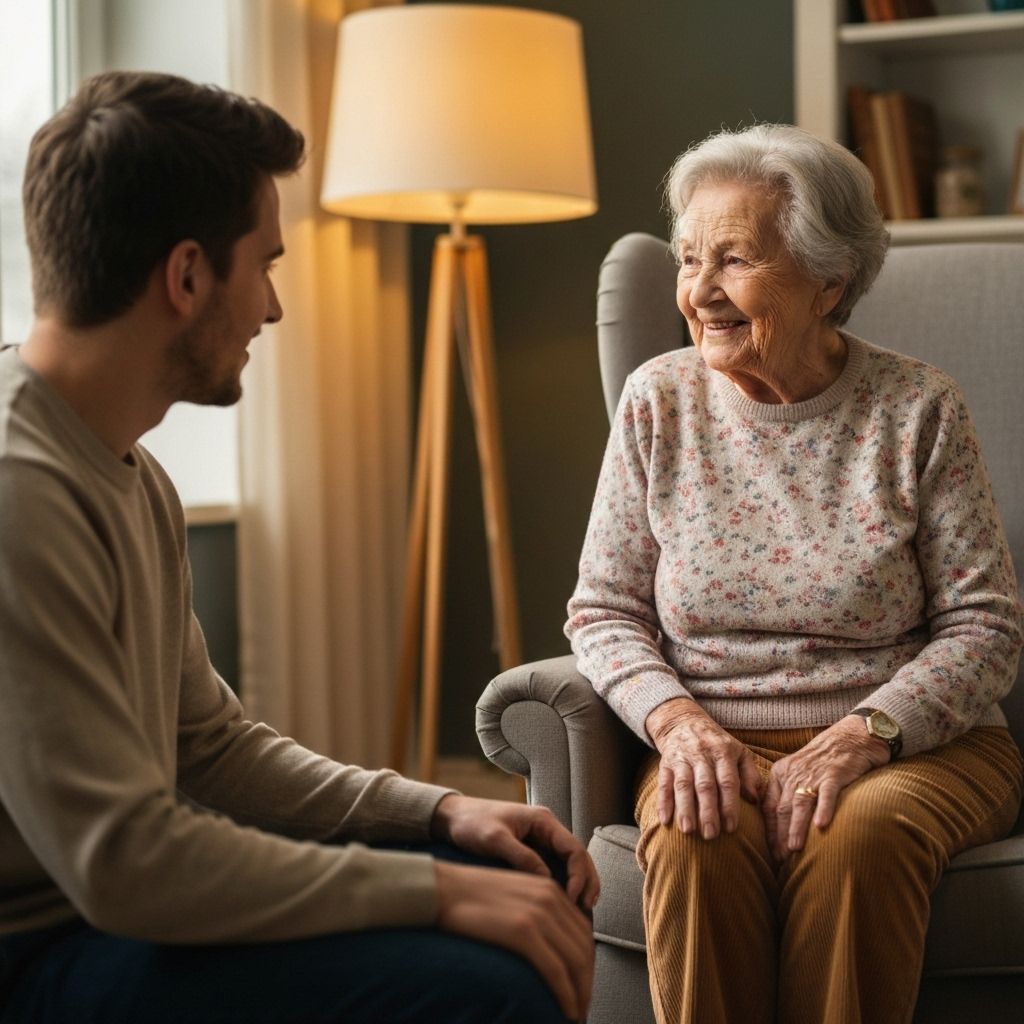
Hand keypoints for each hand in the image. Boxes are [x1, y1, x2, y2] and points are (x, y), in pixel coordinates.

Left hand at [430, 794, 599, 911]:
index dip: (579, 875)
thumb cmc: (471, 824)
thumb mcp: (494, 839)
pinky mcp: (534, 852)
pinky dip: (565, 886)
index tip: (573, 899)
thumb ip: (521, 857)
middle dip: (587, 883)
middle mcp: (548, 829)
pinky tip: (564, 906)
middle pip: (580, 857)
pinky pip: (558, 869)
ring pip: (572, 865)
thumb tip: (548, 881)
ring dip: (580, 886)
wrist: (453, 817)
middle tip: (586, 911)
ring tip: (581, 912)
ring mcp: (543, 841)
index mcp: (543, 820)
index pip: (574, 848)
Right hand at [434, 860, 593, 1021]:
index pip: (583, 932)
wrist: (443, 889)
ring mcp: (538, 914)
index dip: (588, 963)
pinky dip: (566, 995)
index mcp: (549, 888)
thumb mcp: (513, 894)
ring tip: (575, 1013)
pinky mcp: (523, 932)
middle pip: (584, 948)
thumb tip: (549, 945)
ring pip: (575, 962)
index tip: (583, 983)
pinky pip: (556, 971)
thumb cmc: (470, 897)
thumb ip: (536, 911)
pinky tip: (566, 1010)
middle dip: (587, 982)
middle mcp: (550, 898)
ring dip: (581, 993)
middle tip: (582, 1005)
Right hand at [645, 698, 761, 838]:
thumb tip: (755, 800)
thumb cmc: (717, 742)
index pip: (727, 781)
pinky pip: (663, 783)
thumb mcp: (738, 751)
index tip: (731, 828)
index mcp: (723, 752)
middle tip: (711, 835)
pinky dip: (663, 802)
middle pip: (705, 785)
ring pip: (683, 785)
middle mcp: (702, 754)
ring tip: (687, 831)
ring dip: (685, 808)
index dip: (729, 805)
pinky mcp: (665, 762)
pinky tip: (664, 820)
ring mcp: (682, 758)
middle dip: (708, 811)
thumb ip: (749, 775)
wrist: (683, 720)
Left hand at [761, 715, 890, 861]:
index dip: (769, 831)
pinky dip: (824, 809)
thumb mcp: (800, 772)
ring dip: (796, 827)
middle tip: (780, 859)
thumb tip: (779, 827)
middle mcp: (793, 773)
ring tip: (794, 849)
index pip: (769, 806)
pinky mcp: (835, 773)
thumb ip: (788, 792)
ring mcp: (814, 773)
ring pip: (800, 803)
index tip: (770, 853)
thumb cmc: (826, 759)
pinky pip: (827, 793)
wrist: (853, 735)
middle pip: (782, 808)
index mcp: (781, 773)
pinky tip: (822, 826)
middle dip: (779, 835)